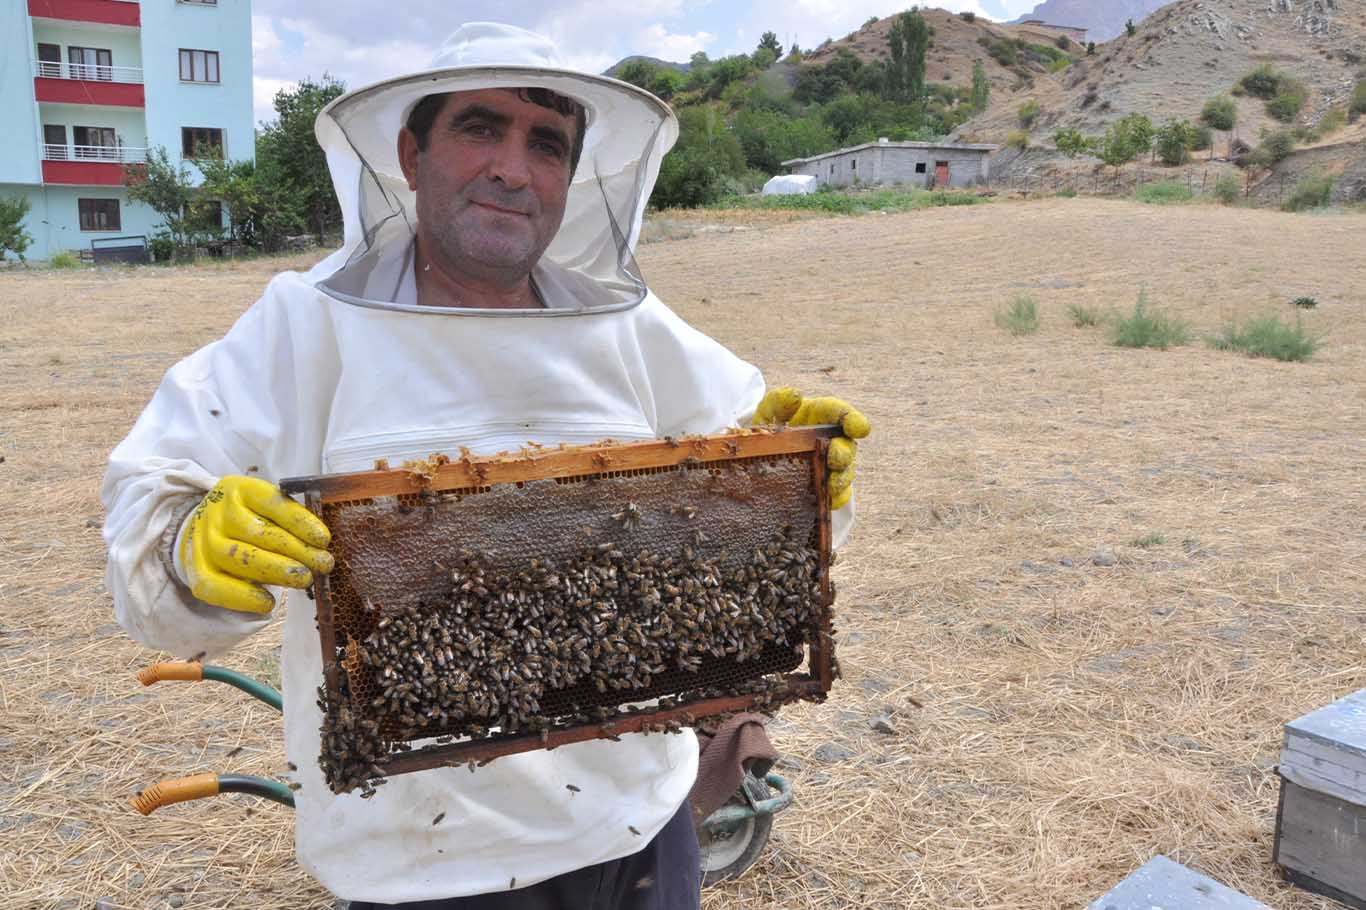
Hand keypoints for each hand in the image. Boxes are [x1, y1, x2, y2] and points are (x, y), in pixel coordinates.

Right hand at [180, 476, 333, 613]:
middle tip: (322, 564)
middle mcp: (218, 512)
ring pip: (239, 557)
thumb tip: (321, 546)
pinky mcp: (196, 568)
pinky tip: (268, 603)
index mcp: (240, 489)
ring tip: (304, 579)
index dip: (300, 522)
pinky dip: (243, 597)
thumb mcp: (267, 507)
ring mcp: (203, 539)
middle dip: (296, 550)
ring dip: (275, 571)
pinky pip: (214, 586)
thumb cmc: (250, 518)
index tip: (324, 540)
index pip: (273, 502)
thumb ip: (290, 521)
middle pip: (257, 532)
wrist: (203, 528)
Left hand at [753, 387, 869, 509]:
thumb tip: (795, 396)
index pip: (841, 414)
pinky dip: (835, 498)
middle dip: (843, 453)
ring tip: (832, 484)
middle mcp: (832, 440)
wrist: (761, 453)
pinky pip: (837, 495)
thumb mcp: (770, 411)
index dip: (853, 420)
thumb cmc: (772, 426)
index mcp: (822, 417)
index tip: (860, 428)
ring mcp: (831, 465)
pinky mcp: (826, 487)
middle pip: (846, 446)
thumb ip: (779, 401)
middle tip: (835, 458)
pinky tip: (830, 500)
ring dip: (841, 479)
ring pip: (845, 473)